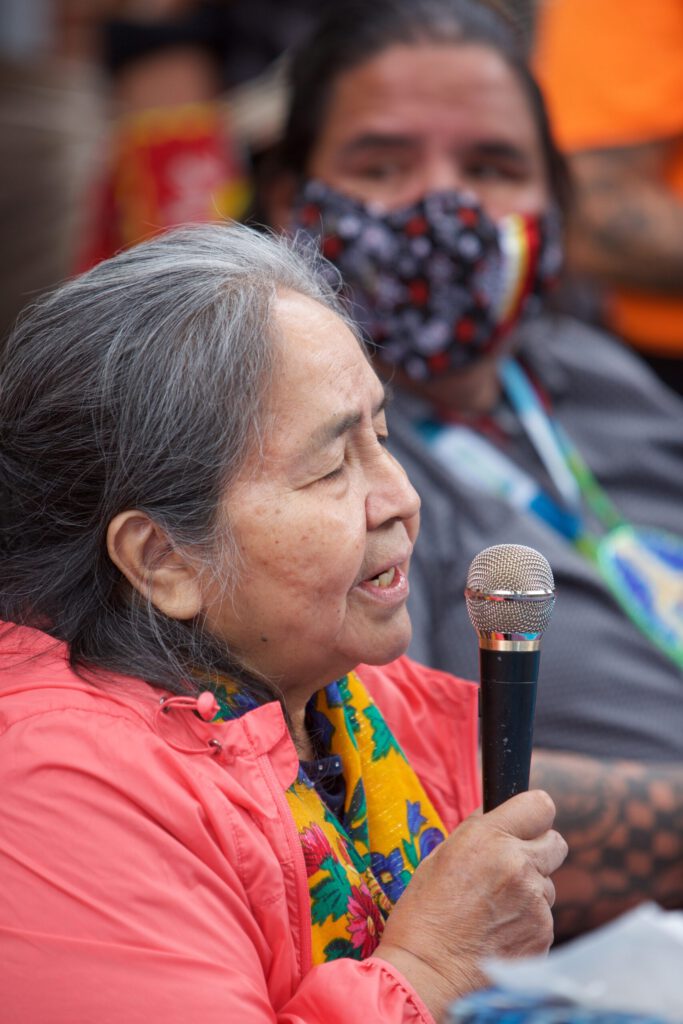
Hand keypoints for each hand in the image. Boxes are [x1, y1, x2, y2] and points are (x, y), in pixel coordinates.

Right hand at [375, 790, 567, 1018]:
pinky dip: (528, 922)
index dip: (533, 815)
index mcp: (489, 838)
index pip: (540, 805)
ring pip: (548, 884)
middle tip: (513, 867)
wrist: (428, 974)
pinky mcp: (544, 934)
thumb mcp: (440, 857)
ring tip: (495, 910)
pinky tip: (500, 932)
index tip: (525, 824)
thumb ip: (476, 833)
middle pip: (556, 842)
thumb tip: (495, 816)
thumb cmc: (424, 914)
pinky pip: (545, 917)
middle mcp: (519, 865)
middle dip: (538, 850)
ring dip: (530, 890)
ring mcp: (535, 902)